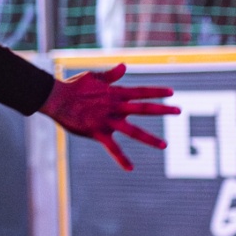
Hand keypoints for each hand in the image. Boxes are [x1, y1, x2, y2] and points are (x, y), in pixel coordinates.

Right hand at [40, 63, 176, 171]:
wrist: (57, 98)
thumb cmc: (74, 87)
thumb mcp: (94, 77)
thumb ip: (111, 75)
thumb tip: (124, 66)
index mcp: (115, 93)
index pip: (141, 92)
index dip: (157, 92)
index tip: (171, 92)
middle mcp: (116, 107)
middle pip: (144, 108)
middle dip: (163, 110)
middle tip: (178, 111)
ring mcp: (108, 120)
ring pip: (133, 131)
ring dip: (150, 138)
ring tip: (164, 145)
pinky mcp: (98, 132)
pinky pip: (112, 148)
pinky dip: (121, 159)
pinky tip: (131, 168)